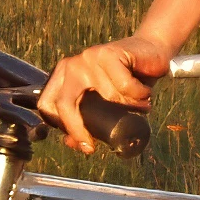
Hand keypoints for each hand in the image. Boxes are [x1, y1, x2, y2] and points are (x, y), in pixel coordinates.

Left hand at [40, 34, 169, 153]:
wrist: (151, 52)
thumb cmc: (127, 81)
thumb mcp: (104, 104)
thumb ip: (86, 120)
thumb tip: (71, 143)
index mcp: (63, 76)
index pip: (48, 104)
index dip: (63, 128)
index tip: (82, 144)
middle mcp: (72, 65)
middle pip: (65, 104)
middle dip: (78, 129)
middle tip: (92, 147)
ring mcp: (89, 57)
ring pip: (107, 97)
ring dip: (129, 107)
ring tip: (138, 104)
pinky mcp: (109, 53)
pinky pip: (125, 87)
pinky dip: (139, 94)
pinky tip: (144, 90)